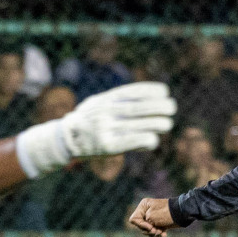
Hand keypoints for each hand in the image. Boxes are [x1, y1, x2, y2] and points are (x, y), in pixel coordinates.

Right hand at [16, 82, 175, 177]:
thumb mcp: (99, 101)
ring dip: (160, 123)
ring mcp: (108, 129)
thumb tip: (149, 96)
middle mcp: (107, 112)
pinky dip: (149, 140)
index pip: (135, 91)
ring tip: (167, 124)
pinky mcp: (109, 146)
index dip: (153, 90)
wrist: (66, 139)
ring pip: (143, 124)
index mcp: (107, 99)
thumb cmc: (89, 119)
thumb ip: (119, 98)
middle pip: (142, 108)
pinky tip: (153, 140)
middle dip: (162, 106)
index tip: (164, 92)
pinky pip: (136, 141)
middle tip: (171, 108)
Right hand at [128, 197, 174, 236]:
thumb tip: (146, 229)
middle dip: (148, 230)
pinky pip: (156, 231)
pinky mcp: (161, 223)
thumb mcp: (151, 217)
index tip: (149, 227)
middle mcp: (147, 211)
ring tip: (161, 233)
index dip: (140, 225)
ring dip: (154, 233)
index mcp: (143, 206)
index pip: (134, 219)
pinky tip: (164, 235)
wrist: (182, 214)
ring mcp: (154, 217)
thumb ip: (144, 224)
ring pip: (148, 230)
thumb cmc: (165, 213)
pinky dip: (160, 234)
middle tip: (155, 231)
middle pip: (141, 226)